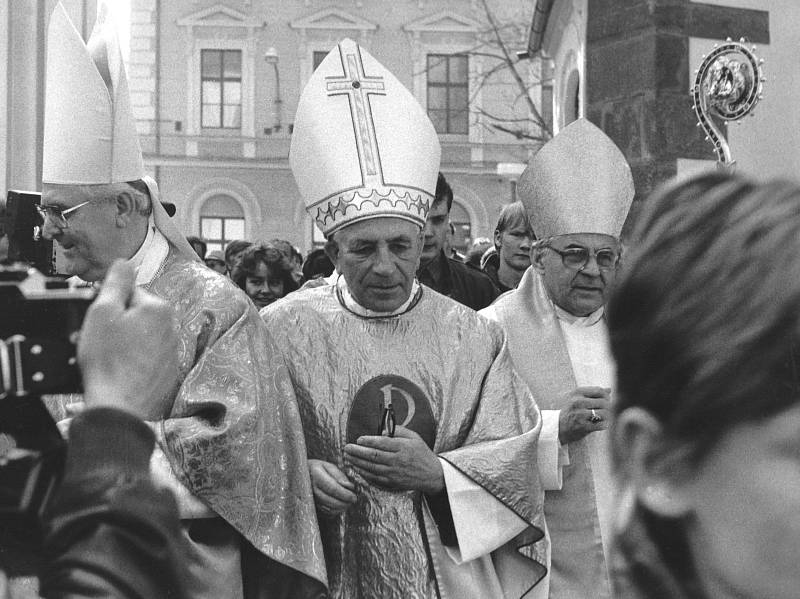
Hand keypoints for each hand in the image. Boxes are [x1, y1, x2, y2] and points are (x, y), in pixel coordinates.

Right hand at [78, 260, 178, 419]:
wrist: (120, 405)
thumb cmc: (109, 361)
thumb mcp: (103, 313)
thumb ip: (116, 283)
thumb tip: (125, 262)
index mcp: (158, 308)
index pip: (129, 292)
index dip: (109, 305)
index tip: (100, 321)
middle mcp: (171, 326)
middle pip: (137, 314)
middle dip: (119, 323)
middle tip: (104, 341)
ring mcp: (171, 350)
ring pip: (142, 336)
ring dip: (127, 342)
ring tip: (112, 359)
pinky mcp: (167, 370)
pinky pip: (147, 356)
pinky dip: (134, 360)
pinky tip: (122, 370)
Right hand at [308, 459, 355, 515]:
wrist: (301, 475)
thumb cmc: (318, 468)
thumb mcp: (328, 466)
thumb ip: (339, 475)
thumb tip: (349, 486)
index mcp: (316, 475)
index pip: (333, 488)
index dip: (345, 494)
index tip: (354, 497)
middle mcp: (312, 488)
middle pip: (331, 500)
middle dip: (345, 503)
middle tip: (353, 500)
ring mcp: (311, 498)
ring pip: (328, 508)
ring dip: (341, 508)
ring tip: (348, 503)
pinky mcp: (312, 505)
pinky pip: (325, 511)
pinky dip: (335, 511)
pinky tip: (340, 506)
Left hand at [343, 426, 443, 494]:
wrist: (432, 475)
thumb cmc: (422, 453)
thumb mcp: (414, 437)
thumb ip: (399, 431)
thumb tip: (382, 431)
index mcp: (403, 447)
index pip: (382, 443)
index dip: (368, 441)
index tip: (358, 439)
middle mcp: (397, 461)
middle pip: (373, 456)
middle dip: (357, 452)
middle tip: (346, 448)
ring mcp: (394, 473)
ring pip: (371, 468)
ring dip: (357, 462)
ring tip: (348, 457)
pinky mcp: (392, 483)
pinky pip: (374, 478)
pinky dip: (364, 473)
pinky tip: (357, 468)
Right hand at [558, 386, 610, 444]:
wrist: (558, 427)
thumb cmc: (572, 411)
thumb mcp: (578, 398)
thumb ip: (593, 393)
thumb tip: (609, 389)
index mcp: (577, 392)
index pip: (599, 391)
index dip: (606, 396)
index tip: (605, 401)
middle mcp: (577, 401)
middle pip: (603, 402)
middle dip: (608, 407)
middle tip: (605, 411)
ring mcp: (579, 414)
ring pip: (604, 413)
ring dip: (606, 417)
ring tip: (602, 418)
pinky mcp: (582, 426)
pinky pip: (601, 424)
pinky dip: (604, 425)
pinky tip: (600, 424)